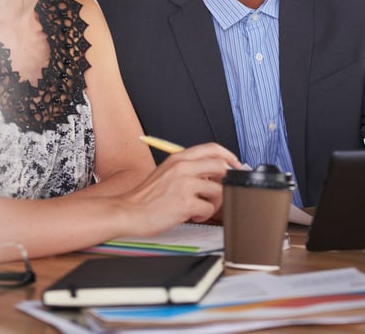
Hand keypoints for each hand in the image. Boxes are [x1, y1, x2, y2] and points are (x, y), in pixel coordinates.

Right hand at [121, 143, 241, 235]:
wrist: (128, 211)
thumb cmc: (147, 196)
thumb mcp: (167, 172)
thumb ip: (189, 168)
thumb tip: (215, 172)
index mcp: (179, 158)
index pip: (213, 148)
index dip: (230, 157)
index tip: (236, 167)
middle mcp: (182, 168)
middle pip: (222, 167)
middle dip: (228, 181)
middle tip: (224, 191)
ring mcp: (184, 185)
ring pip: (219, 190)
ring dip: (215, 202)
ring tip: (201, 208)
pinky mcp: (185, 204)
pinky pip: (208, 209)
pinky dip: (204, 215)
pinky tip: (192, 216)